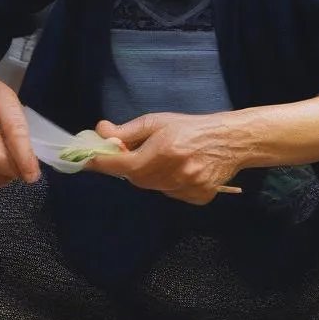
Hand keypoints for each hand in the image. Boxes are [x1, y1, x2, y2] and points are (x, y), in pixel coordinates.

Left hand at [86, 112, 247, 204]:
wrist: (231, 141)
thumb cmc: (192, 127)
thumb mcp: (158, 122)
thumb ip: (128, 130)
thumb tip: (101, 131)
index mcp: (163, 150)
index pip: (123, 164)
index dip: (103, 163)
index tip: (87, 161)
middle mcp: (175, 172)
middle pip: (136, 179)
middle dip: (130, 167)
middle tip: (134, 155)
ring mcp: (188, 188)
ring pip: (153, 188)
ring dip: (150, 176)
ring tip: (165, 159)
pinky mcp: (198, 197)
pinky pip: (171, 195)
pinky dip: (168, 185)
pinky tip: (181, 171)